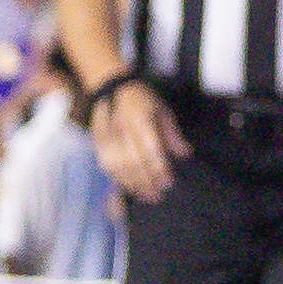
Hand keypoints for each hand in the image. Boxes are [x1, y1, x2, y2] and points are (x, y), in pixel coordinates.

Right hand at [89, 82, 181, 203]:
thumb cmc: (143, 100)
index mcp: (140, 118)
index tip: (168, 183)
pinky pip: (106, 165)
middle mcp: (122, 128)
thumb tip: (185, 155)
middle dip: (146, 182)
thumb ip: (172, 134)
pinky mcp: (97, 142)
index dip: (159, 168)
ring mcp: (107, 135)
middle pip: (133, 161)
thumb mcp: (162, 110)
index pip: (150, 149)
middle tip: (158, 196)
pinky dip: (118, 179)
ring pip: (118, 166)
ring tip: (145, 197)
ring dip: (132, 184)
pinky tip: (129, 188)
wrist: (113, 87)